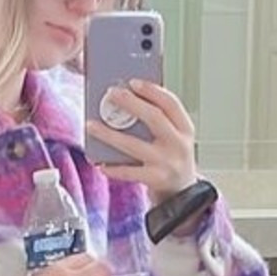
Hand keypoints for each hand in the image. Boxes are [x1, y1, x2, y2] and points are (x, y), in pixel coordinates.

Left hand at [86, 79, 198, 205]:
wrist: (182, 193)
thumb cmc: (172, 158)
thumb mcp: (175, 136)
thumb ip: (159, 120)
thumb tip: (127, 98)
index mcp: (185, 128)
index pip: (171, 103)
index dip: (152, 90)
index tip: (133, 82)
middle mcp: (178, 144)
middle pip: (154, 118)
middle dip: (130, 104)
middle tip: (110, 94)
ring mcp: (167, 163)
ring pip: (133, 145)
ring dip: (109, 134)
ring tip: (91, 125)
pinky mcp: (155, 179)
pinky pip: (128, 171)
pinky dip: (112, 167)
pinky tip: (99, 162)